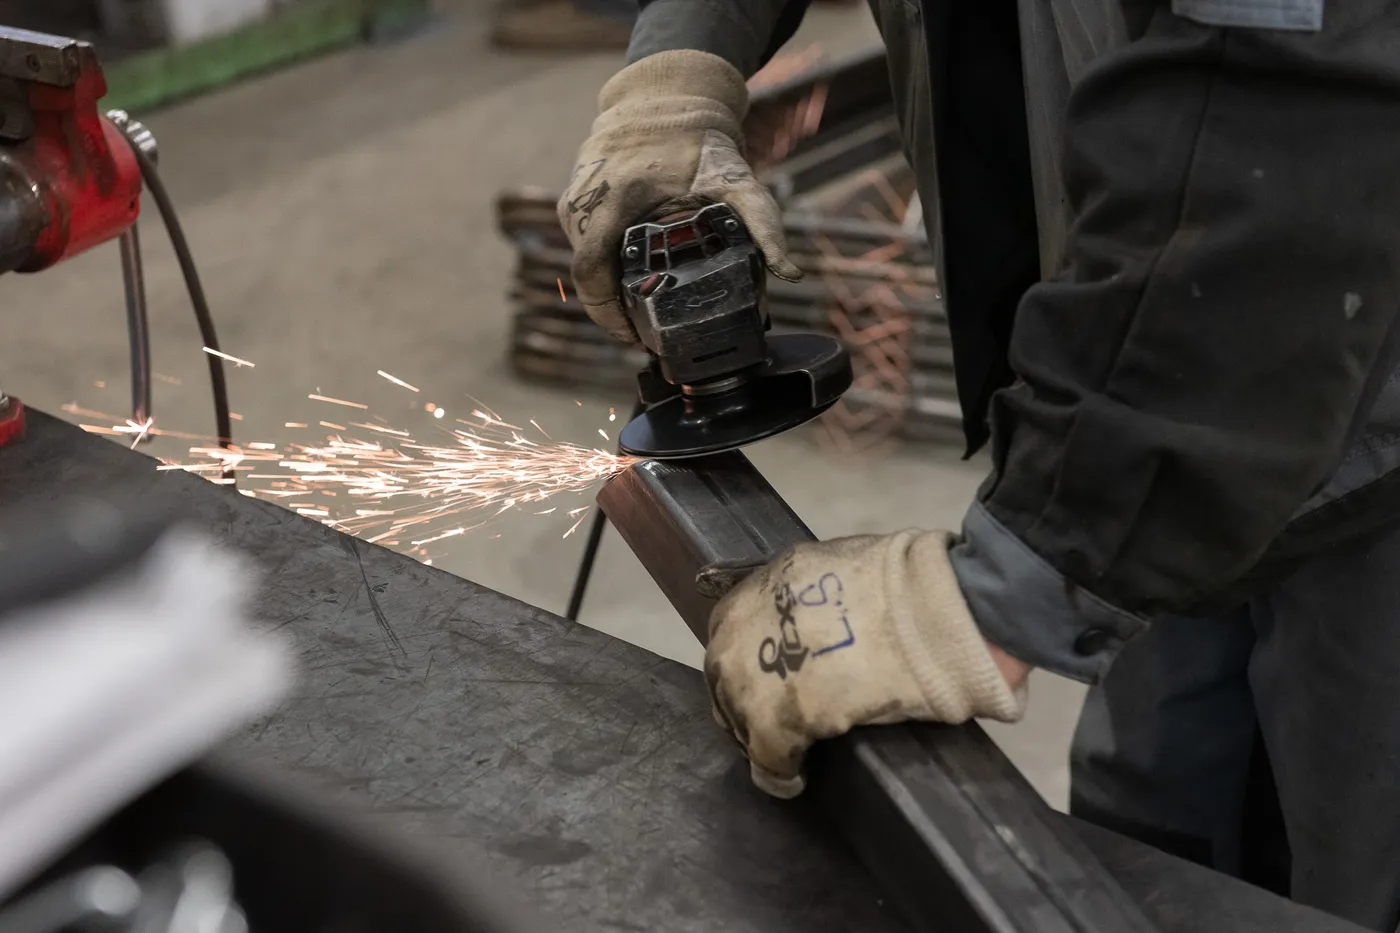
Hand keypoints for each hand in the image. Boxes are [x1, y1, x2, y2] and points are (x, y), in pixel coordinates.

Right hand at [557, 50, 800, 342]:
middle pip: (587, 276)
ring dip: (609, 292)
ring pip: (585, 262)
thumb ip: (764, 224)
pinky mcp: (576, 200)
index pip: (591, 269)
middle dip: (612, 312)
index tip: (632, 337)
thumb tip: (790, 274)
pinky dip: (606, 269)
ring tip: (642, 317)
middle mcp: (585, 200)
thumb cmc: (699, 140)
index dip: (606, 314)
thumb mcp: (737, 180)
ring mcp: (576, 200)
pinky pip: (585, 246)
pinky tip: (632, 283)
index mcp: (616, 196)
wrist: (663, 97)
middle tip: (645, 338)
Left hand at [704, 531, 1028, 797]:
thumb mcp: (836, 572)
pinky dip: (777, 773)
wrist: (939, 606)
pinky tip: (792, 780)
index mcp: (762, 583)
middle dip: (741, 703)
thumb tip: (816, 627)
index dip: (748, 665)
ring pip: (737, 715)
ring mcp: (756, 668)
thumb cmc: (908, 584)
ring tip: (781, 754)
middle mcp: (745, 622)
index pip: (730, 635)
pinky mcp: (779, 714)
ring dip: (755, 736)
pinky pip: (766, 755)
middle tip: (768, 724)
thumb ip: (810, 598)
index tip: (765, 683)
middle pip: (724, 676)